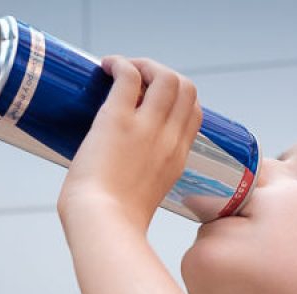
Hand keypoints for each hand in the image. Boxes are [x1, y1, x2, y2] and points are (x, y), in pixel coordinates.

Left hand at [57, 56, 202, 237]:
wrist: (103, 226)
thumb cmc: (114, 222)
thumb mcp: (146, 199)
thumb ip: (143, 182)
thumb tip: (118, 176)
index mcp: (177, 159)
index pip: (193, 114)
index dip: (176, 99)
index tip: (151, 100)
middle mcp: (169, 139)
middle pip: (186, 88)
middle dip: (163, 75)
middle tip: (136, 80)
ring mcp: (147, 128)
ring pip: (165, 76)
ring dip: (144, 64)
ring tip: (120, 69)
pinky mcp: (118, 120)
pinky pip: (129, 75)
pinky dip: (120, 63)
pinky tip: (106, 66)